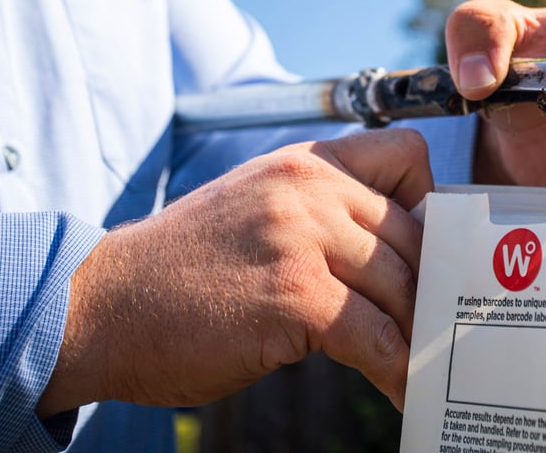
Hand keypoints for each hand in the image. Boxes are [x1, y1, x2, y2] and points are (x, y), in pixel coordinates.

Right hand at [36, 128, 432, 416]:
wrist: (102, 305)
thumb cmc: (182, 269)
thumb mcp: (256, 208)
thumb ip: (319, 212)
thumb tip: (390, 254)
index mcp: (305, 162)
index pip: (407, 155)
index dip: (429, 204)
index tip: (430, 251)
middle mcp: (309, 187)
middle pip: (413, 233)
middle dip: (431, 285)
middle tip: (443, 325)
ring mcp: (302, 237)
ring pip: (401, 285)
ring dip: (419, 333)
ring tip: (430, 365)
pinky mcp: (295, 295)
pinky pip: (375, 335)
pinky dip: (397, 369)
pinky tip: (401, 390)